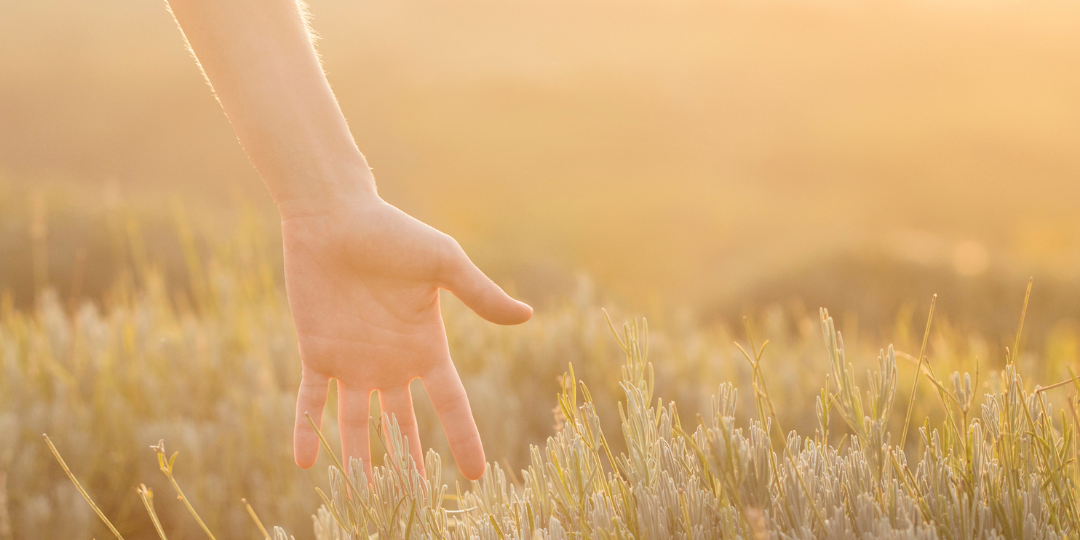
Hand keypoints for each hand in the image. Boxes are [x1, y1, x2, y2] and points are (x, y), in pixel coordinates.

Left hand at [282, 190, 530, 479]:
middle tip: (418, 502)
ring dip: (360, 460)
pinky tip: (305, 463)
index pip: (450, 403)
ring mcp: (352, 362)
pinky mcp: (316, 353)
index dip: (464, 438)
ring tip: (364, 498)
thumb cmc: (393, 234)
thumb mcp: (443, 264)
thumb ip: (479, 294)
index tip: (477, 475)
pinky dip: (307, 430)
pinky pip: (311, 402)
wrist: (335, 217)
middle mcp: (391, 362)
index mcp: (425, 345)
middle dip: (410, 462)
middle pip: (403, 425)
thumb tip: (527, 316)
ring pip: (357, 424)